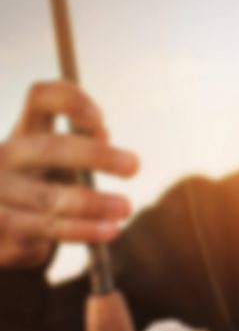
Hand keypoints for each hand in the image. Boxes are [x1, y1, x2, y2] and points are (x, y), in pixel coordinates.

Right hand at [0, 81, 137, 267]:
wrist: (0, 233)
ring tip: (126, 208)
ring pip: (47, 196)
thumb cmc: (40, 190)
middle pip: (48, 146)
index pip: (41, 97)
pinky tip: (107, 231)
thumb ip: (81, 146)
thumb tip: (102, 134)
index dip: (73, 101)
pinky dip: (81, 230)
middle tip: (134, 166)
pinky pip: (45, 229)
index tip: (103, 124)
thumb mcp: (58, 163)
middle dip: (95, 155)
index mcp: (25, 132)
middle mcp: (5, 156)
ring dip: (92, 203)